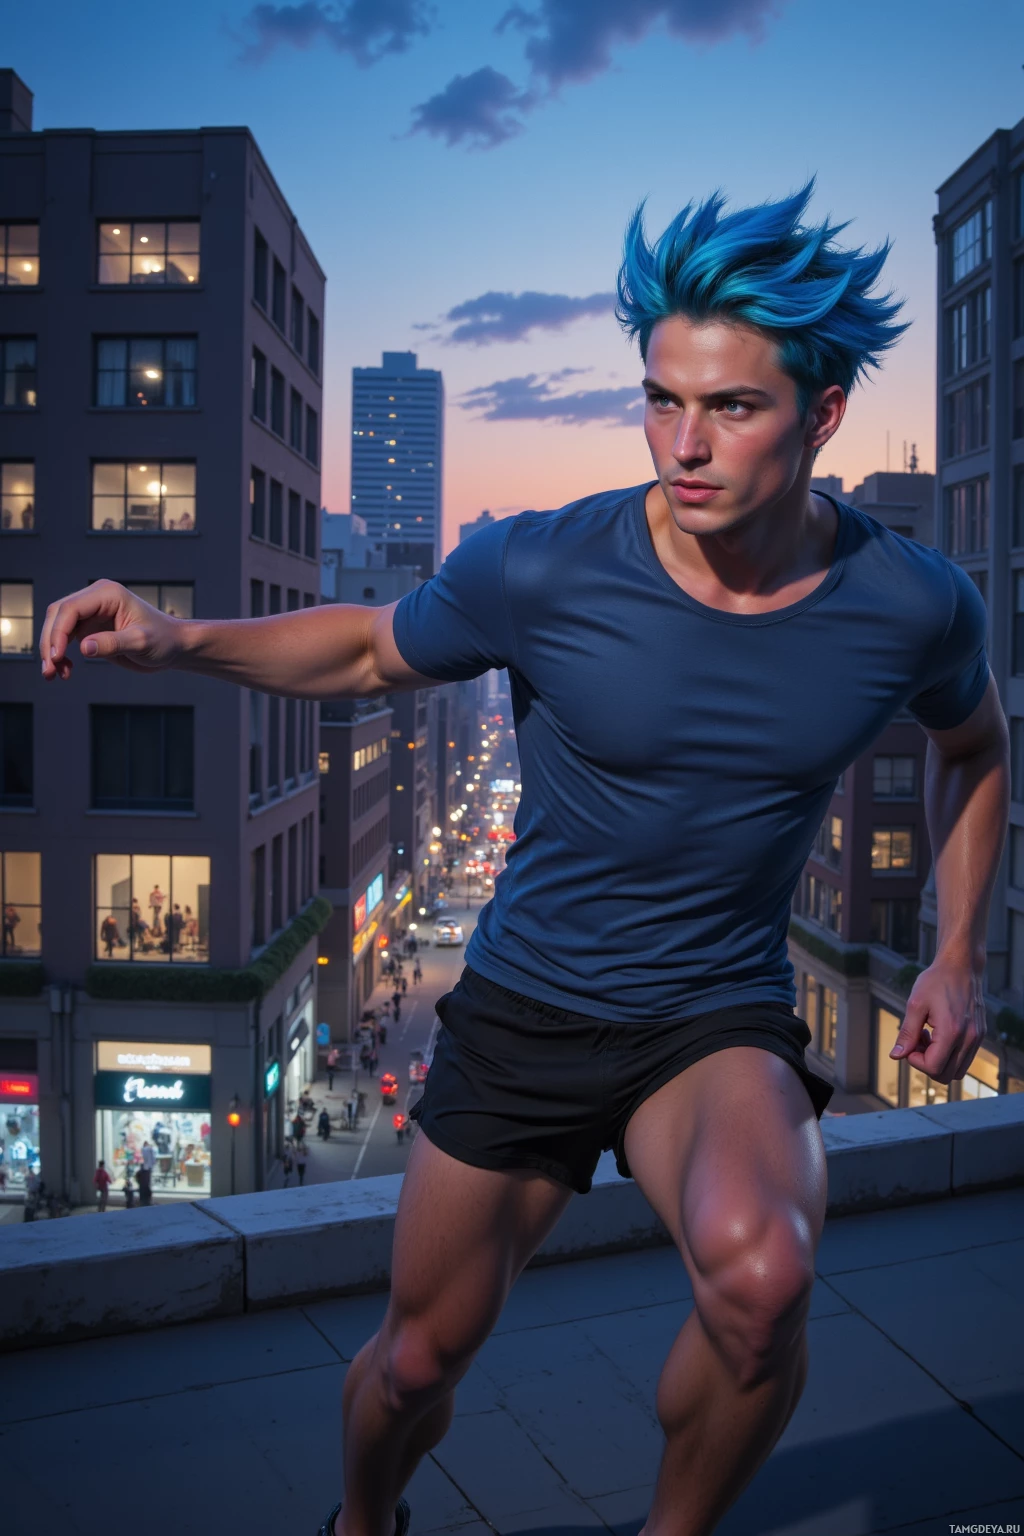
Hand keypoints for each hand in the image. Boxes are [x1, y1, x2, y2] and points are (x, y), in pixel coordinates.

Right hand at [40, 580, 184, 679]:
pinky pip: (65, 639)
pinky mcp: (90, 628)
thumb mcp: (141, 643)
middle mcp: (95, 599)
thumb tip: (84, 648)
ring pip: (57, 627)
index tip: (56, 657)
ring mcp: (91, 613)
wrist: (174, 647)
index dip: (58, 632)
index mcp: (107, 594)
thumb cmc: (164, 640)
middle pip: (58, 616)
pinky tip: (65, 672)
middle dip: (50, 643)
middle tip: (49, 671)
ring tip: (52, 675)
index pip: (70, 608)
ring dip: (51, 650)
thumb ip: (113, 643)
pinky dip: (60, 655)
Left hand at [889, 958, 986, 1083]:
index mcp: (952, 1031)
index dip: (915, 1061)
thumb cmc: (936, 981)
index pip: (933, 1067)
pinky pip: (964, 1058)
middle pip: (946, 1075)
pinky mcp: (979, 1034)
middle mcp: (969, 1038)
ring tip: (928, 1037)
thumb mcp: (915, 1004)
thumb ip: (907, 1033)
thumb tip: (896, 1055)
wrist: (961, 965)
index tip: (909, 1044)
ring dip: (939, 1060)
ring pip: (957, 1070)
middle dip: (927, 1063)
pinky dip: (949, 1054)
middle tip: (917, 1041)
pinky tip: (939, 1033)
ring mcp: (977, 1038)